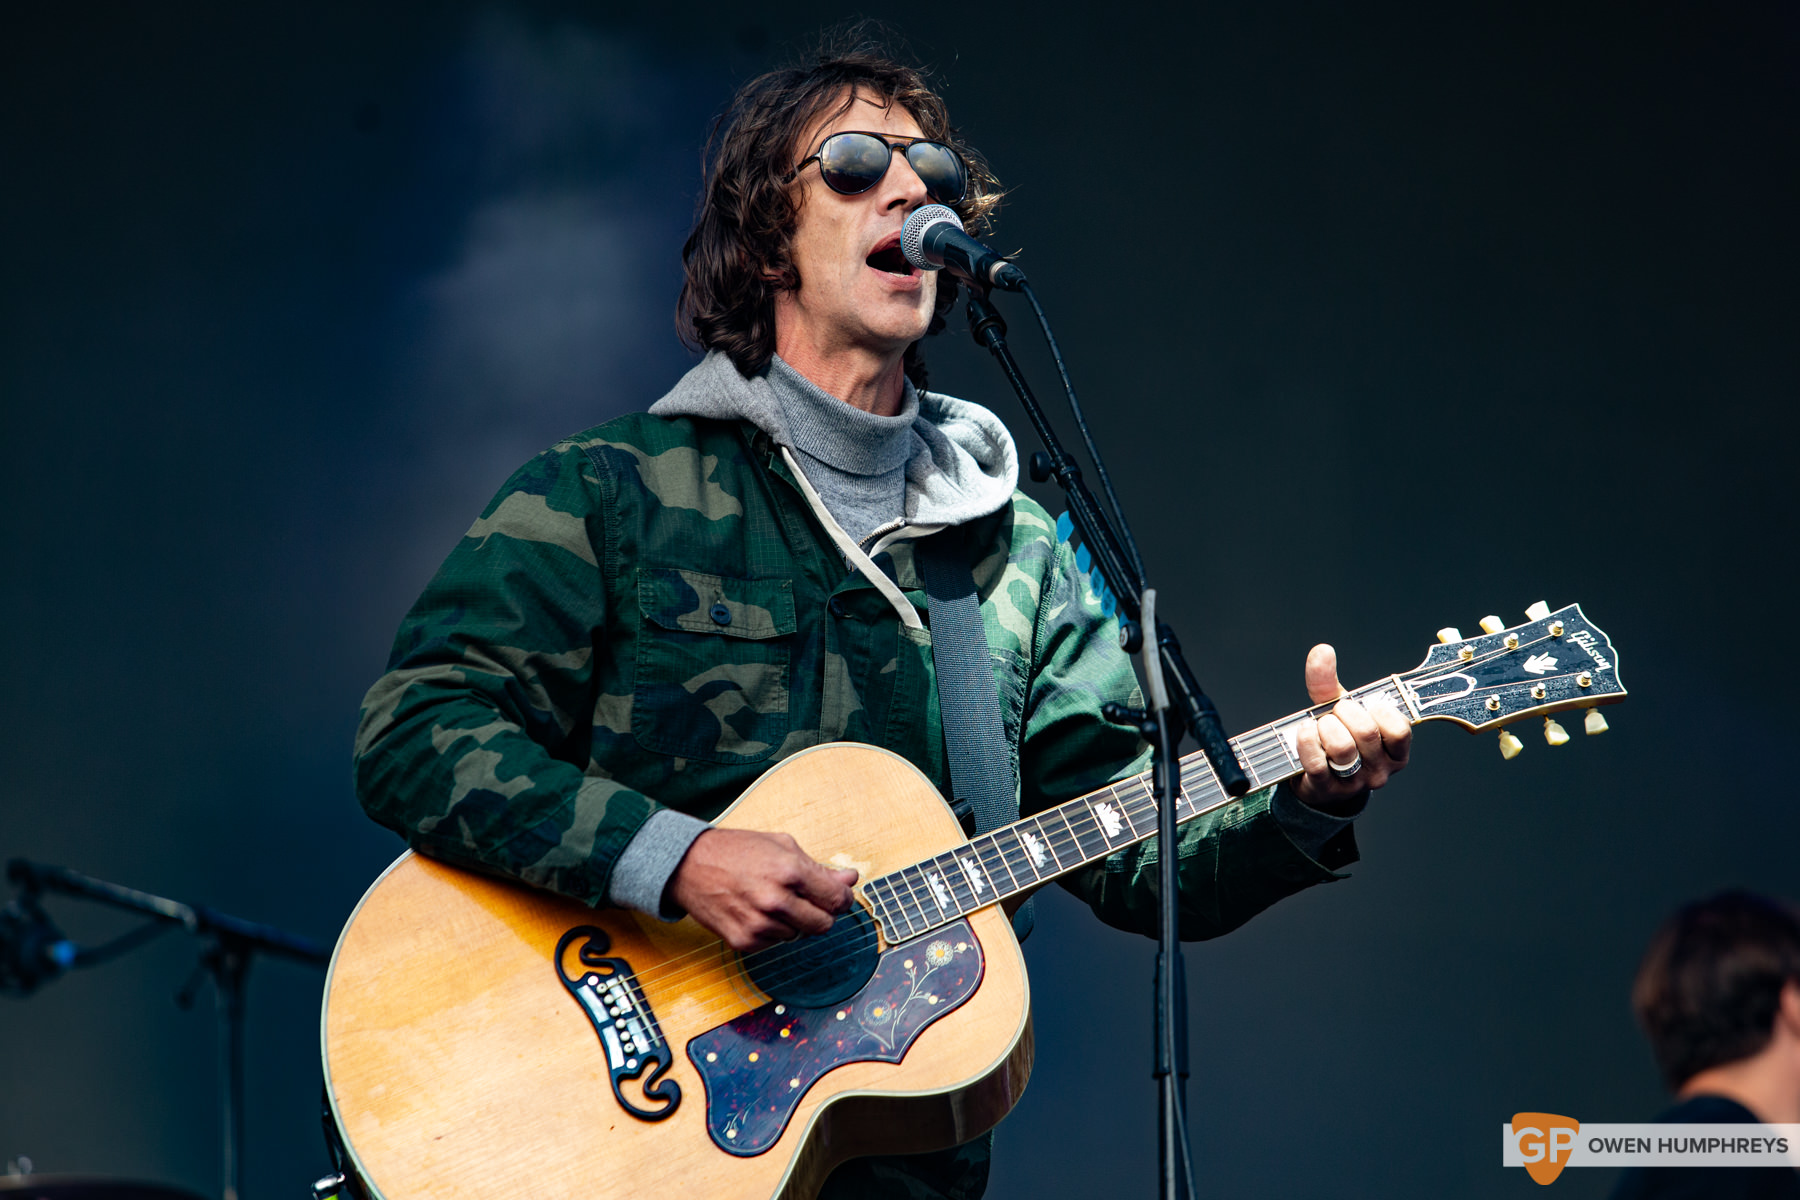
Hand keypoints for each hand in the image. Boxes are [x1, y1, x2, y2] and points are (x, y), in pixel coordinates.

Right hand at [667, 828, 858, 953]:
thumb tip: (849, 880)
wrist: (689, 865)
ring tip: (771, 899)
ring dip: (793, 922)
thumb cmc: (736, 850)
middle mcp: (776, 901)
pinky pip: (774, 944)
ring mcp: (760, 924)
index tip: (836, 896)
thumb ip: (819, 868)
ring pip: (798, 935)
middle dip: (821, 913)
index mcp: (790, 871)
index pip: (837, 900)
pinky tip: (756, 911)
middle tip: (806, 900)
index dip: (842, 898)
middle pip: (824, 925)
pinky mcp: (744, 941)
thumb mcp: (782, 846)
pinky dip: (771, 931)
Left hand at [1289, 643, 1411, 812]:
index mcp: (1395, 751)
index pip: (1399, 729)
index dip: (1377, 710)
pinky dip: (1307, 741)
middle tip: (1335, 712)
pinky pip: (1317, 763)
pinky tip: (1305, 730)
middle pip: (1367, 734)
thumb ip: (1329, 682)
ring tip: (1320, 724)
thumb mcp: (1338, 710)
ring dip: (1326, 727)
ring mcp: (1354, 784)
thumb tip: (1322, 650)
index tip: (1362, 706)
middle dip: (1345, 713)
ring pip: (1343, 749)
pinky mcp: (1327, 790)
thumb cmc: (1336, 739)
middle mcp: (1380, 771)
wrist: (1317, 780)